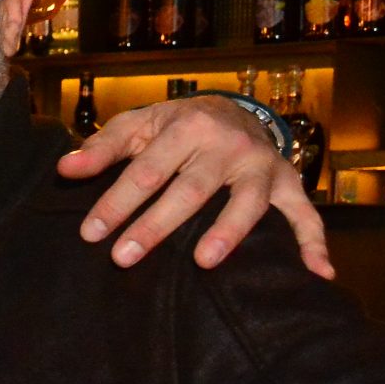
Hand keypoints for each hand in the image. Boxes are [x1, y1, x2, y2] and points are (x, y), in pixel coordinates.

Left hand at [56, 96, 334, 279]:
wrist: (233, 108)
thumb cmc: (175, 126)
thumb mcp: (137, 126)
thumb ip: (102, 148)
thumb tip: (65, 170)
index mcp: (187, 127)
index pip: (146, 170)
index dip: (117, 202)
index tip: (90, 233)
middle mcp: (228, 145)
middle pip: (190, 189)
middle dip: (156, 225)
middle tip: (124, 257)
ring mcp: (262, 166)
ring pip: (246, 202)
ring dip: (227, 232)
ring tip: (203, 263)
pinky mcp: (288, 185)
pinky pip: (305, 216)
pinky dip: (314, 244)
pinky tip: (319, 275)